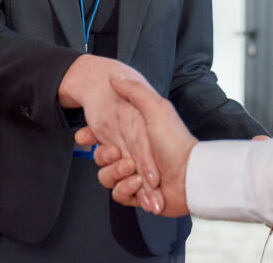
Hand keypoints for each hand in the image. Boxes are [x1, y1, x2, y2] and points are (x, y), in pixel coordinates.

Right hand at [58, 55, 164, 212]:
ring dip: (116, 174)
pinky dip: (126, 190)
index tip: (83, 136)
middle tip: (117, 154)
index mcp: (135, 136)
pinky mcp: (138, 195)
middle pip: (101, 158)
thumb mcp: (156, 109)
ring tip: (133, 171)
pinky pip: (119, 195)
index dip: (91, 136)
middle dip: (103, 157)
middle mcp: (134, 155)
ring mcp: (136, 176)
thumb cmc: (175, 141)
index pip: (104, 135)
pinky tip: (138, 185)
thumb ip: (135, 91)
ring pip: (106, 177)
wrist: (190, 175)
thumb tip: (115, 77)